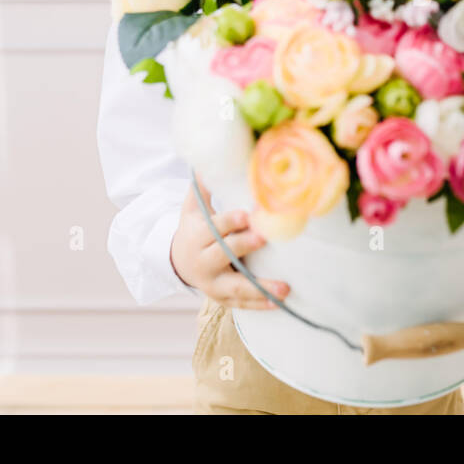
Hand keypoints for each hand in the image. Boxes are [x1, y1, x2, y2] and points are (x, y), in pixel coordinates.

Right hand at [170, 174, 289, 308]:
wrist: (178, 262)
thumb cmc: (194, 229)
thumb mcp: (192, 208)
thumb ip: (203, 187)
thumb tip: (208, 159)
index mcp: (197, 236)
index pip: (214, 228)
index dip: (230, 222)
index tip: (247, 215)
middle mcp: (203, 262)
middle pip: (223, 254)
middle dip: (243, 246)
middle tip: (264, 238)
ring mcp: (212, 284)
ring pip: (236, 286)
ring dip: (260, 287)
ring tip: (285, 288)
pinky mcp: (222, 298)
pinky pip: (242, 304)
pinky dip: (260, 304)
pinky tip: (280, 302)